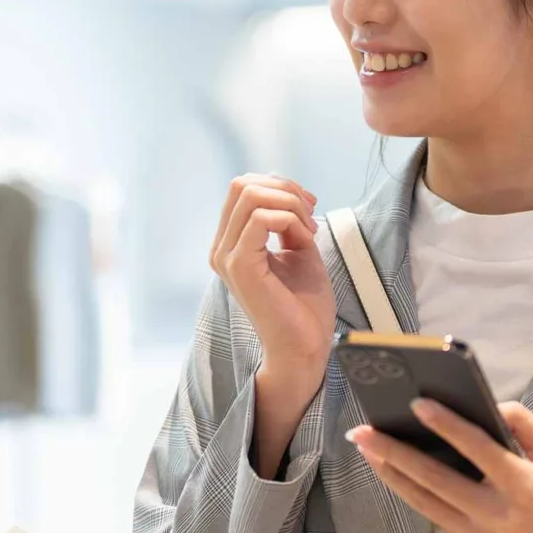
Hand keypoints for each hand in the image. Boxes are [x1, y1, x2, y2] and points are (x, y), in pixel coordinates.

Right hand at [210, 174, 336, 477]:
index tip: (308, 207)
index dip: (279, 186)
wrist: (305, 346)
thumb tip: (286, 192)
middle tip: (311, 214)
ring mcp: (227, 257)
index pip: (242, 189)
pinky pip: (261, 219)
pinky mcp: (241, 267)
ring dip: (290, 204)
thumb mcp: (297, 249)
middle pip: (242, 185)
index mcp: (230, 244)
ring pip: (251, 195)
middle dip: (285, 190)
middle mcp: (222, 249)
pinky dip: (290, 220)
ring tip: (309, 230)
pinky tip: (306, 240)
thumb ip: (287, 220)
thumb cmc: (303, 306)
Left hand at [346, 400, 532, 532]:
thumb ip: (525, 424)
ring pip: (423, 500)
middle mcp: (497, 513)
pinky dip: (408, 491)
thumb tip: (488, 404)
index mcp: (522, 485)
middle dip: (394, 452)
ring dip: (388, 472)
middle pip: (435, 478)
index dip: (447, 425)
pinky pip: (433, 515)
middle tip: (362, 430)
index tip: (417, 404)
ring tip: (364, 447)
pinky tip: (389, 470)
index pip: (478, 449)